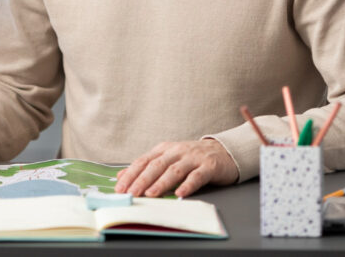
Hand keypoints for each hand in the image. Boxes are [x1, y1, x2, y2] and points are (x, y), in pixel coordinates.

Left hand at [114, 139, 238, 197]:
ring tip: (151, 194)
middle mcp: (176, 151)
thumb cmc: (192, 158)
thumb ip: (147, 167)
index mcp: (164, 149)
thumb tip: (122, 176)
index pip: (143, 161)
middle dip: (142, 180)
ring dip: (161, 183)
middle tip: (132, 193)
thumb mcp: (167, 158)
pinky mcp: (209, 166)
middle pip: (156, 165)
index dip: (130, 174)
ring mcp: (193, 158)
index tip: (120, 188)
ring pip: (174, 170)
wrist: (224, 151)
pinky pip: (197, 176)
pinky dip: (187, 185)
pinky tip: (180, 193)